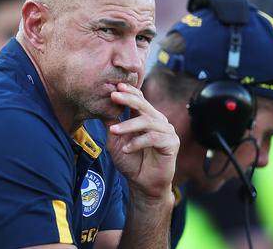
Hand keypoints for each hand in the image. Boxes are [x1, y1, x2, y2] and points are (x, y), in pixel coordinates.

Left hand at [106, 83, 178, 199]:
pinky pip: (154, 138)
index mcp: (146, 117)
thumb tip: (101, 105)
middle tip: (114, 95)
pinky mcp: (171, 143)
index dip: (129, 92)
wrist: (143, 185)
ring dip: (129, 125)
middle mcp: (158, 121)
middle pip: (144, 105)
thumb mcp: (115, 141)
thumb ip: (111, 123)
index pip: (139, 99)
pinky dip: (138, 142)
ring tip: (113, 131)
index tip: (114, 87)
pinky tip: (126, 149)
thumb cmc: (130, 162)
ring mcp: (167, 131)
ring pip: (148, 121)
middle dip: (128, 99)